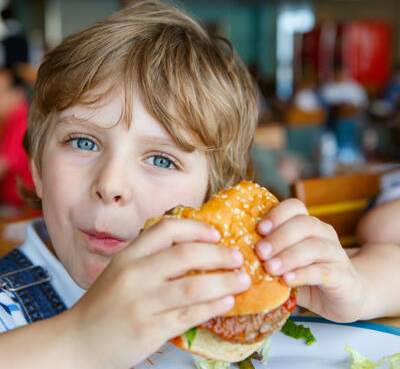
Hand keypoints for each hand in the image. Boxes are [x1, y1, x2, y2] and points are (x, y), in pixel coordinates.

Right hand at [67, 218, 250, 367]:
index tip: (216, 234)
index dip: (196, 228)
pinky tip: (227, 301)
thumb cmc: (104, 305)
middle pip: (186, 254)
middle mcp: (135, 274)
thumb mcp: (121, 270)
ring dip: (224, 281)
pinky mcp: (149, 329)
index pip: (167, 229)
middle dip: (219, 254)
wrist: (77, 342)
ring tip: (242, 279)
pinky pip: (189, 314)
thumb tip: (195, 249)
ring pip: (193, 286)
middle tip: (237, 257)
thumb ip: (151, 258)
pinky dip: (213, 306)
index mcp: (129, 255)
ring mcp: (142, 303)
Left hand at [255, 199, 366, 322]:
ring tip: (270, 268)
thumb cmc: (306, 274)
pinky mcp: (342, 276)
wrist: (345, 296)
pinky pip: (323, 271)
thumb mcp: (285, 260)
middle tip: (260, 252)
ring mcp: (336, 254)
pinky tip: (287, 280)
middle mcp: (324, 234)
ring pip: (315, 246)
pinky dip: (303, 274)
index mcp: (307, 224)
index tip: (259, 229)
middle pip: (304, 224)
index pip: (295, 207)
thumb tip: (234, 251)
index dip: (276, 214)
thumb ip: (268, 254)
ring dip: (289, 256)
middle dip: (279, 236)